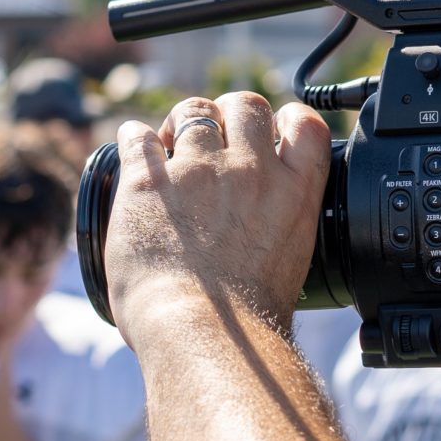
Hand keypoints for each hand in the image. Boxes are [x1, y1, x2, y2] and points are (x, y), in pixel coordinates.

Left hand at [102, 92, 331, 342]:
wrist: (206, 335)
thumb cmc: (248, 322)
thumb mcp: (291, 266)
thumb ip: (281, 232)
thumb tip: (267, 239)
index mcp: (293, 192)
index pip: (307, 126)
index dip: (289, 119)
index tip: (277, 130)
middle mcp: (250, 171)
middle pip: (246, 105)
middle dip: (231, 112)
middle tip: (217, 134)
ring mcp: (198, 172)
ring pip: (193, 111)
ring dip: (182, 121)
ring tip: (170, 141)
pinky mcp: (148, 182)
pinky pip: (137, 136)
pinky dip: (133, 136)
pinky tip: (133, 144)